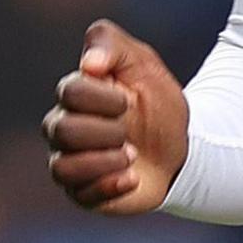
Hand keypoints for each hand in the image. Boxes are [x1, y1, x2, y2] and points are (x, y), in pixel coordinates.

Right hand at [42, 19, 189, 215]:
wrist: (182, 147)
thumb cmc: (157, 103)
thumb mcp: (143, 64)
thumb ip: (113, 46)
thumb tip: (89, 62)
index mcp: (77, 95)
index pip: (69, 91)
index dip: (101, 96)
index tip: (129, 99)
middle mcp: (65, 129)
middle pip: (60, 130)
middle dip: (104, 130)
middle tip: (128, 131)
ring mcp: (73, 163)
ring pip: (62, 168)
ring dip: (104, 161)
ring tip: (133, 155)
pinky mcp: (86, 193)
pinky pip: (81, 196)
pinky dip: (110, 186)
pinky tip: (133, 177)